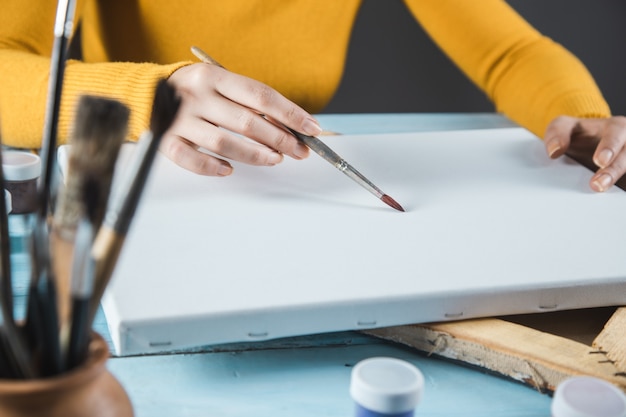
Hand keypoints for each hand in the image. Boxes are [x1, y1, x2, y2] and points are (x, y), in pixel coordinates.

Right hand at [163, 63, 321, 175]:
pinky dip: (212, 167)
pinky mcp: (166, 140)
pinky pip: (190, 159)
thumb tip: (291, 125)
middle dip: (280, 139)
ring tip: (275, 159)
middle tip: (299, 151)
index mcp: (215, 76)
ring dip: (255, 155)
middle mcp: (197, 95)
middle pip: (247, 122)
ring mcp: (180, 118)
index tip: (312, 128)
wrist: (146, 92)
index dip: (291, 114)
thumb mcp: (222, 85)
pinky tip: (229, 169)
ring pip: (224, 142)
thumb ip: (250, 103)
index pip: (261, 96)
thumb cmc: (196, 92)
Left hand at [543, 115, 625, 191]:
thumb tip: (554, 151)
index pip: (617, 133)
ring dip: (616, 180)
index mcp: (615, 127)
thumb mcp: (563, 126)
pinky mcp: (623, 175)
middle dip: (614, 170)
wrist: (584, 144)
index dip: (610, 146)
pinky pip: (623, 182)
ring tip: (599, 189)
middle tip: (598, 184)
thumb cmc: (577, 133)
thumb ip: (558, 133)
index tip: (599, 161)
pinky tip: (605, 197)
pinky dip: (617, 189)